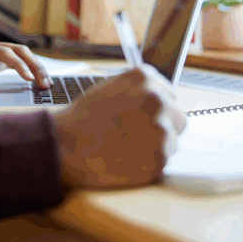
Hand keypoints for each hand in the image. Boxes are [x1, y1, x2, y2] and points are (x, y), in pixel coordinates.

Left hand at [0, 39, 51, 103]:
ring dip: (36, 66)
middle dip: (34, 65)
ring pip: (21, 53)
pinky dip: (30, 68)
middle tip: (45, 85)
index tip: (29, 79)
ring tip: (47, 85)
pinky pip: (18, 59)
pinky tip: (39, 81)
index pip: (2, 52)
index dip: (17, 64)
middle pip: (17, 50)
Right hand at [53, 64, 186, 188]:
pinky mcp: (160, 157)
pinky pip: (163, 160)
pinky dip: (149, 163)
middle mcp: (157, 99)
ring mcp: (160, 129)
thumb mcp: (109, 88)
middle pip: (177, 116)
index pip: (169, 93)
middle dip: (162, 126)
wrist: (66, 145)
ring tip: (127, 147)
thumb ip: (137, 90)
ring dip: (156, 145)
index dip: (155, 107)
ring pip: (172, 140)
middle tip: (136, 135)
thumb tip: (158, 98)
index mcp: (145, 78)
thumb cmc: (82, 119)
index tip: (142, 117)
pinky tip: (127, 159)